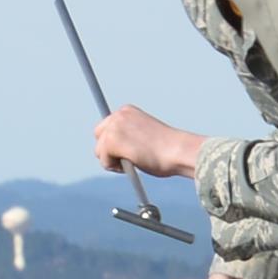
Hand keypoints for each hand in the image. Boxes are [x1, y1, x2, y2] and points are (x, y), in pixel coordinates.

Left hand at [92, 105, 209, 182]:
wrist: (179, 151)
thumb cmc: (169, 149)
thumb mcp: (145, 135)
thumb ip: (129, 136)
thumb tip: (115, 148)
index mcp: (127, 111)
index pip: (107, 126)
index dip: (114, 142)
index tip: (126, 150)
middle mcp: (118, 115)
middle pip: (98, 136)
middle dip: (108, 150)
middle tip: (126, 159)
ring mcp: (114, 128)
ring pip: (100, 151)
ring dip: (113, 161)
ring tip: (134, 161)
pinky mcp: (112, 142)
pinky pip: (104, 160)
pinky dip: (114, 167)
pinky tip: (133, 164)